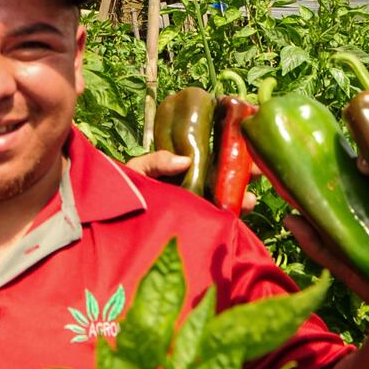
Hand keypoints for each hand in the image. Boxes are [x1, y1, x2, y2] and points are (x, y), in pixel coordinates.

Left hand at [125, 151, 257, 214]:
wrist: (111, 220)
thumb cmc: (123, 189)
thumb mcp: (138, 169)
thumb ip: (156, 161)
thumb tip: (185, 160)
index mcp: (181, 170)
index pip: (210, 158)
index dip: (230, 151)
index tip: (245, 143)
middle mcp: (193, 187)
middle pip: (223, 178)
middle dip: (242, 173)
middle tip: (257, 170)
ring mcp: (195, 207)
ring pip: (224, 200)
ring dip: (239, 196)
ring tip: (249, 198)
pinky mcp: (194, 225)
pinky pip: (216, 221)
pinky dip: (230, 218)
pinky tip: (239, 212)